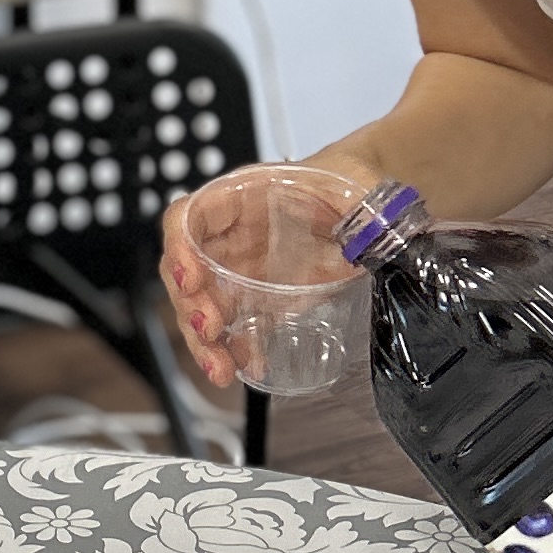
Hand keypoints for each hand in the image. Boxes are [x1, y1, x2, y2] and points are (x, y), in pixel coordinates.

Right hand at [159, 157, 370, 391]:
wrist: (365, 202)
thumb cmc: (350, 183)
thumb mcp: (355, 188)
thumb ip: (361, 210)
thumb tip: (372, 239)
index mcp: (245, 195)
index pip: (191, 215)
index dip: (180, 247)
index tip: (190, 279)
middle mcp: (233, 233)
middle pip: (187, 269)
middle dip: (190, 306)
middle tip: (210, 332)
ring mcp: (242, 267)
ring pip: (203, 305)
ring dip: (205, 340)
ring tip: (221, 369)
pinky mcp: (259, 296)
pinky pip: (235, 325)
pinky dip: (236, 349)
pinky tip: (250, 366)